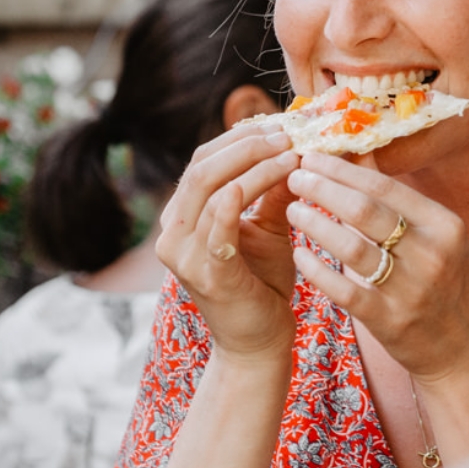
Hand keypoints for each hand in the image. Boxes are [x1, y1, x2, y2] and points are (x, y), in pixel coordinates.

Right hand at [156, 125, 300, 359]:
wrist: (258, 341)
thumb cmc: (262, 281)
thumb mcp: (270, 225)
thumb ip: (275, 188)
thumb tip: (296, 144)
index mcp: (183, 216)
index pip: (203, 160)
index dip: (241, 137)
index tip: (281, 126)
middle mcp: (172, 232)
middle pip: (203, 167)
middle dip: (248, 145)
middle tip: (288, 135)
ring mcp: (184, 255)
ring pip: (211, 189)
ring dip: (256, 165)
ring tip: (293, 154)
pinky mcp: (207, 275)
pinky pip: (218, 227)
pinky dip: (239, 199)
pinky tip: (269, 178)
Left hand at [285, 152, 468, 382]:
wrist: (468, 354)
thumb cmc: (447, 287)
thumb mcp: (437, 238)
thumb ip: (399, 200)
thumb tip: (360, 154)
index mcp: (444, 224)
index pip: (383, 185)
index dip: (342, 169)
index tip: (311, 156)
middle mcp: (431, 252)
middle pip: (364, 209)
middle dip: (323, 189)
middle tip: (294, 177)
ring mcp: (412, 288)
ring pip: (350, 246)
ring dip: (315, 224)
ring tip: (292, 210)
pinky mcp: (391, 321)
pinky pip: (344, 289)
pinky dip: (317, 269)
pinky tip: (299, 254)